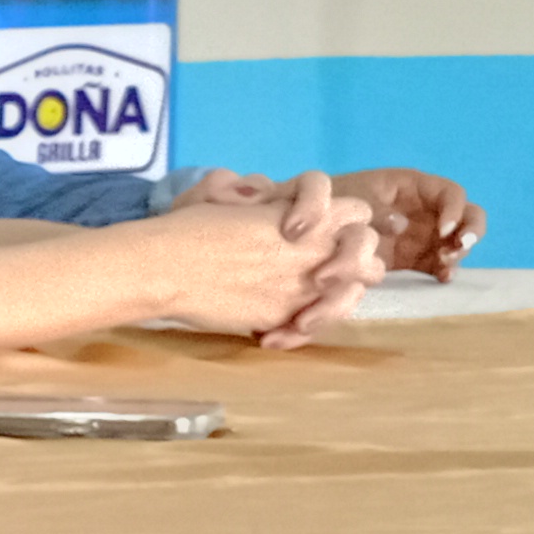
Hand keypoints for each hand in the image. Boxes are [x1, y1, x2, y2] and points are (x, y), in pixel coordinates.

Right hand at [141, 180, 380, 345]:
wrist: (167, 265)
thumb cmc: (192, 226)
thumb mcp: (236, 200)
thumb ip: (267, 204)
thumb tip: (268, 205)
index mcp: (308, 213)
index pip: (356, 212)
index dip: (341, 221)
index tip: (306, 230)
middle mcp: (317, 247)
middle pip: (366, 250)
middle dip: (354, 261)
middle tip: (324, 272)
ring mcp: (306, 284)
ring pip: (353, 292)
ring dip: (335, 301)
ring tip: (303, 311)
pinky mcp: (288, 317)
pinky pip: (313, 327)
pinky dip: (296, 332)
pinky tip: (271, 333)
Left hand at [332, 165, 482, 276]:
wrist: (312, 228)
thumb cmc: (332, 202)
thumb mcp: (351, 198)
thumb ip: (376, 209)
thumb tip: (401, 225)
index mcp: (413, 186)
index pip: (450, 193)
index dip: (455, 209)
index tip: (444, 230)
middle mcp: (426, 208)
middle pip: (468, 215)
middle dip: (472, 231)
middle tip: (458, 248)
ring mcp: (424, 233)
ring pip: (459, 240)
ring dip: (459, 252)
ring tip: (444, 264)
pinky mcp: (417, 257)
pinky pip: (441, 263)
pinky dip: (446, 270)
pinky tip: (442, 278)